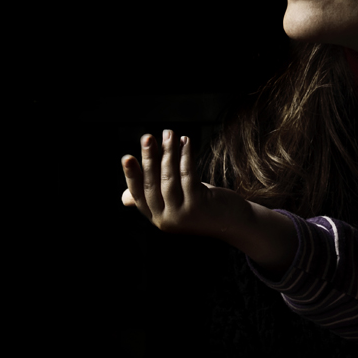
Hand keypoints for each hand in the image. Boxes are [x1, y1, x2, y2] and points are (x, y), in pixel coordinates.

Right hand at [121, 130, 298, 273]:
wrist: (233, 223)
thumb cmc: (202, 207)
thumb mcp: (175, 203)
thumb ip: (153, 198)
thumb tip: (124, 198)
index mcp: (157, 218)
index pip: (138, 195)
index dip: (131, 176)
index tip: (126, 157)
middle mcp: (166, 219)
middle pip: (152, 184)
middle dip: (148, 158)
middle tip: (147, 137)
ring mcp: (182, 213)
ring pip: (169, 177)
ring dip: (168, 153)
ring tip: (168, 134)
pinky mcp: (198, 204)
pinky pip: (188, 175)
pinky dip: (186, 155)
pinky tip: (186, 141)